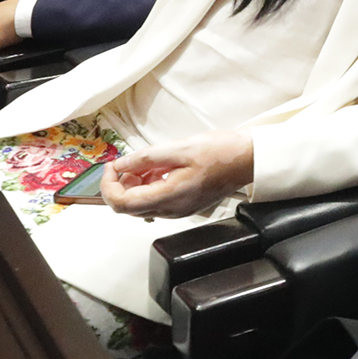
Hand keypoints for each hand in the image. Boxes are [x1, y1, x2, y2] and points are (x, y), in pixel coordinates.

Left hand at [102, 130, 254, 217]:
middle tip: (129, 162)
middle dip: (121, 184)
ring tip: (150, 164)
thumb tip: (121, 164)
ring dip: (135, 185)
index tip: (112, 165)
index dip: (108, 184)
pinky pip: (156, 202)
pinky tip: (161, 170)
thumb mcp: (180, 148)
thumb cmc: (222, 152)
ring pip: (141, 205)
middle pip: (128, 207)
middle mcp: (171, 210)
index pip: (121, 202)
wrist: (249, 159)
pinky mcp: (184, 206)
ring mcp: (178, 210)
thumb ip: (146, 158)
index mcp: (169, 197)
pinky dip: (149, 187)